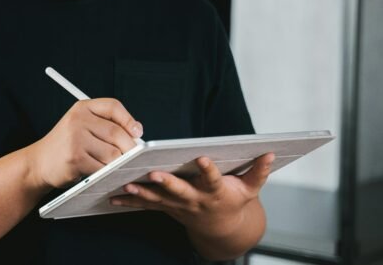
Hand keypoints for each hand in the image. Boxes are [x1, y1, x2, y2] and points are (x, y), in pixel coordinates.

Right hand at [25, 98, 143, 189]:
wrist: (38, 162)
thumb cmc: (66, 145)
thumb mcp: (81, 126)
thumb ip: (105, 125)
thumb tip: (136, 135)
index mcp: (82, 108)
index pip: (113, 106)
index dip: (129, 119)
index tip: (138, 132)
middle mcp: (78, 120)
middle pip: (116, 132)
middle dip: (129, 147)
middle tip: (134, 157)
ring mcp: (75, 139)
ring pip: (112, 153)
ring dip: (117, 163)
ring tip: (113, 166)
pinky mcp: (75, 159)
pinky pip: (102, 168)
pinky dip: (106, 174)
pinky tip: (102, 174)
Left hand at [109, 152, 274, 237]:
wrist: (221, 229)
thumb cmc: (234, 202)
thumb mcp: (250, 189)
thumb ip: (259, 171)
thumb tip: (270, 152)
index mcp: (216, 192)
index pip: (212, 178)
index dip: (207, 169)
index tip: (201, 157)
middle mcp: (195, 200)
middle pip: (180, 191)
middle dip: (167, 183)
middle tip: (154, 173)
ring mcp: (179, 206)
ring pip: (158, 199)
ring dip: (142, 193)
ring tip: (126, 185)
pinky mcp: (167, 208)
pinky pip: (147, 205)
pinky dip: (130, 202)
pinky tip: (112, 197)